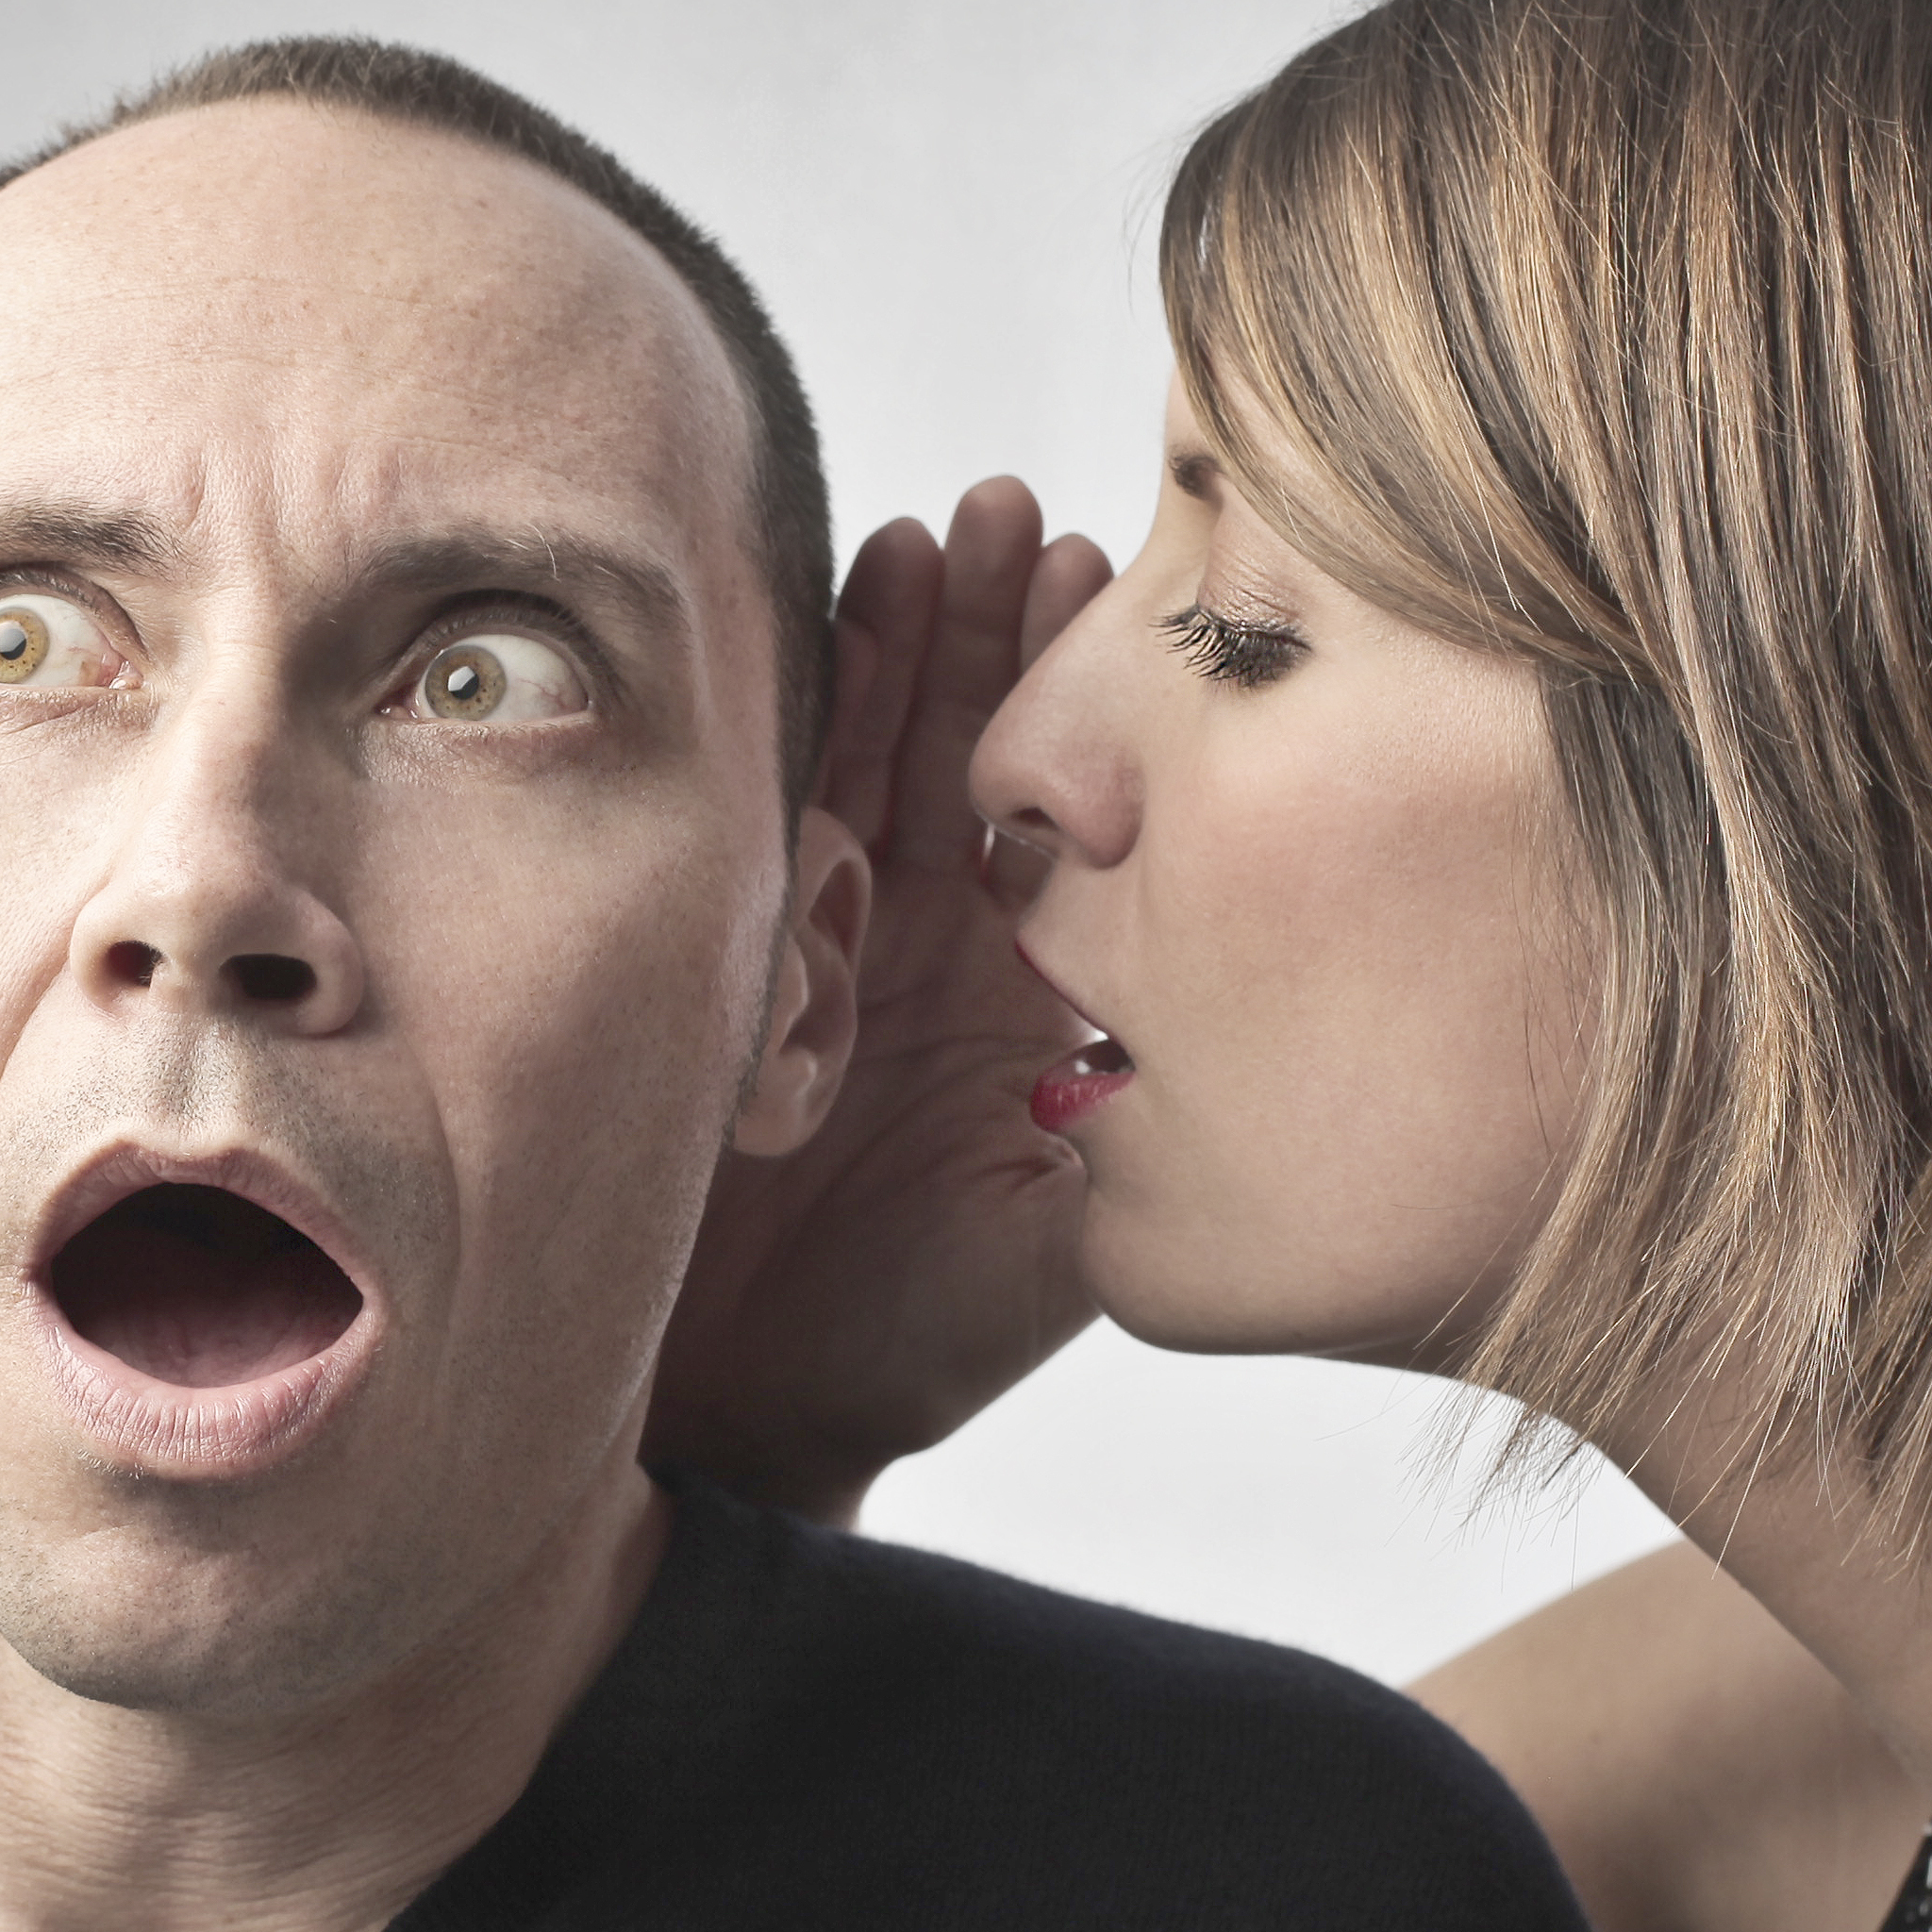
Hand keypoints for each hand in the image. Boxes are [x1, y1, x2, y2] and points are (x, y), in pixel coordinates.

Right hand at [648, 479, 1116, 1525]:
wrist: (730, 1414)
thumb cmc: (891, 1353)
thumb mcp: (1049, 1255)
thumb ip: (1128, 1152)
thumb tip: (1211, 1049)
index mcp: (1028, 993)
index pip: (1072, 815)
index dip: (1089, 706)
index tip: (1115, 593)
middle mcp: (933, 946)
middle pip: (975, 749)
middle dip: (995, 629)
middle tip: (1019, 517)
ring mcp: (823, 940)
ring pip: (872, 754)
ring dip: (901, 641)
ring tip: (929, 534)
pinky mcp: (721, 950)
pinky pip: (766, 814)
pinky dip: (796, 715)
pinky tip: (823, 612)